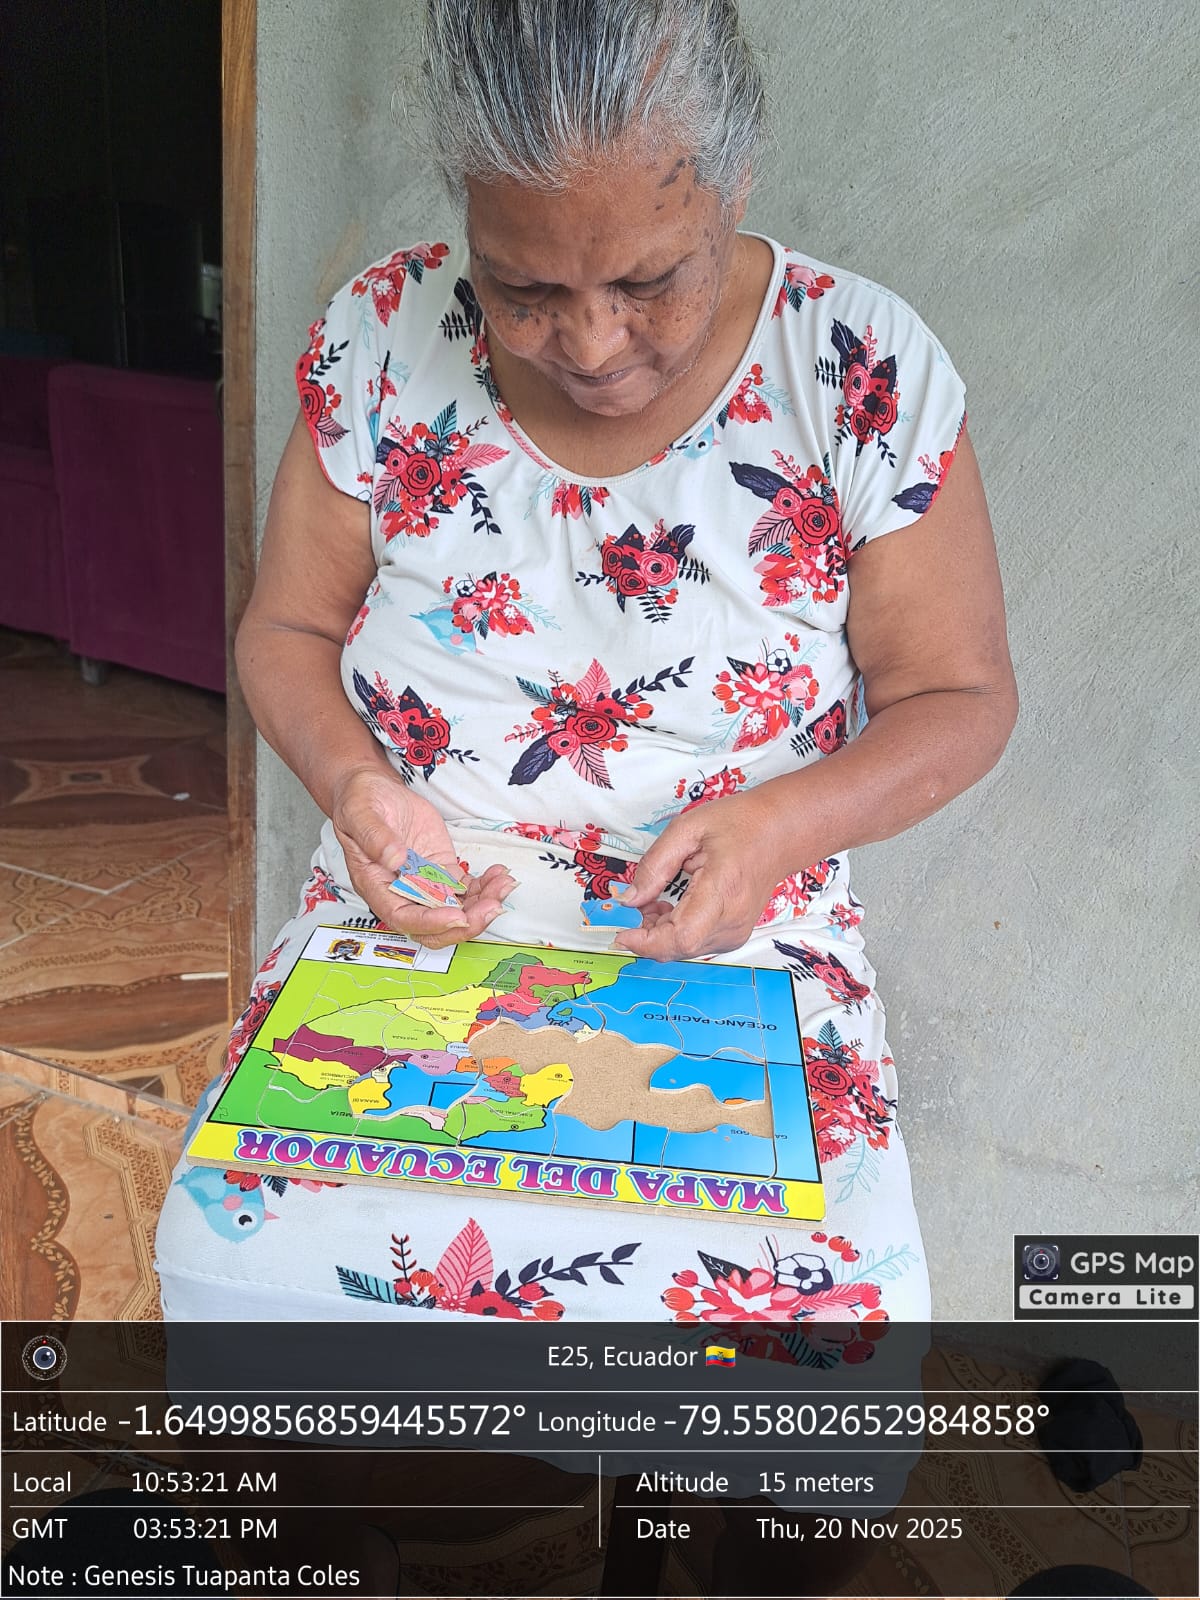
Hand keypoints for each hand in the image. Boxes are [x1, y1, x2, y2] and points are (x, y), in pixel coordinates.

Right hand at [330, 765, 514, 948]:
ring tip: (503, 885)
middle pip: (435, 925)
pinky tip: (499, 875)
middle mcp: (402, 891)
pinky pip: (465, 888)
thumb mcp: (360, 813)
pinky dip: (485, 887)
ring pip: (456, 909)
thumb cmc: (359, 803)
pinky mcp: (440, 869)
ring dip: (482, 904)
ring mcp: (424, 882)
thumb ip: (375, 838)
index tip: (457, 915)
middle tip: (492, 907)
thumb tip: (396, 859)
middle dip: (466, 922)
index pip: (404, 917)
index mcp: (377, 885)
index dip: (431, 922)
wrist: (374, 791)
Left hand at [612, 792, 792, 961]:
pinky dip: (674, 932)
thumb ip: (655, 865)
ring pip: (683, 950)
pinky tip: (671, 908)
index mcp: (723, 890)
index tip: (622, 933)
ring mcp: (736, 932)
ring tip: (656, 899)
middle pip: (679, 948)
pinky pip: (695, 943)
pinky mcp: (734, 935)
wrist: (778, 834)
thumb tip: (630, 900)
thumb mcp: (687, 829)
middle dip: (647, 934)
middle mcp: (732, 919)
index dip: (647, 942)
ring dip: (659, 933)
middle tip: (639, 903)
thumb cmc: (740, 825)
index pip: (682, 936)